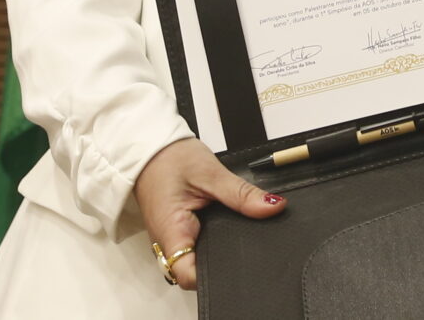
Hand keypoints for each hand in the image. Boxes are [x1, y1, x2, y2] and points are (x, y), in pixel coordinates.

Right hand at [134, 137, 285, 290]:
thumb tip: (272, 207)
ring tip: (237, 232)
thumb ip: (242, 195)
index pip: (189, 275)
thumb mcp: (212, 174)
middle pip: (195, 271)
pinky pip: (195, 245)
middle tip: (246, 243)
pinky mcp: (177, 231)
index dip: (215, 275)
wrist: (151, 148)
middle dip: (222, 263)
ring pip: (196, 259)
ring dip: (217, 251)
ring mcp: (171, 238)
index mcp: (171, 232)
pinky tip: (225, 226)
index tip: (241, 260)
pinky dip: (212, 239)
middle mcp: (167, 243)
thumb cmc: (170, 159)